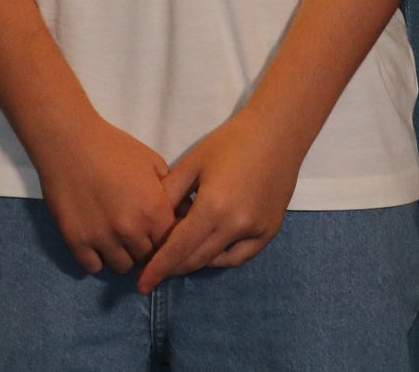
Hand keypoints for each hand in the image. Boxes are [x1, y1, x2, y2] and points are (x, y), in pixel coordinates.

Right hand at [32, 112, 176, 276]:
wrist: (70, 142)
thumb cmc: (114, 148)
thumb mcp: (153, 163)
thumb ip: (172, 193)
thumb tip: (187, 214)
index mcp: (154, 211)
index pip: (170, 245)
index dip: (165, 240)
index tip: (157, 234)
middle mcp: (131, 230)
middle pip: (147, 258)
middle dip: (144, 248)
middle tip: (135, 234)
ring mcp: (102, 239)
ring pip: (121, 267)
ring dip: (121, 255)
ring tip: (115, 237)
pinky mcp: (76, 241)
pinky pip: (92, 267)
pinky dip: (96, 258)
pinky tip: (96, 240)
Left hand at [136, 109, 308, 293]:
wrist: (277, 132)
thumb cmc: (230, 142)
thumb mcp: (192, 164)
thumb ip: (169, 194)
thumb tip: (147, 221)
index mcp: (213, 207)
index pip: (178, 249)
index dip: (157, 268)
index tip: (142, 285)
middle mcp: (235, 226)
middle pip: (195, 259)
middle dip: (172, 268)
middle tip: (155, 270)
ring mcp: (256, 231)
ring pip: (216, 261)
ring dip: (194, 263)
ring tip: (178, 258)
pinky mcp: (269, 231)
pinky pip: (239, 256)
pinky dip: (220, 258)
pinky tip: (208, 251)